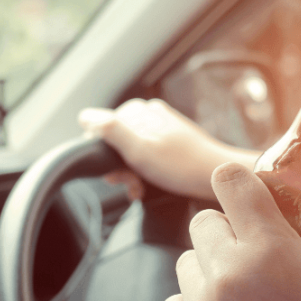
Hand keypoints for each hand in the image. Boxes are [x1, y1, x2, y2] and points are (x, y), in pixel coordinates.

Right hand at [79, 99, 251, 199]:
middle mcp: (146, 115)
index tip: (114, 171)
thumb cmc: (180, 165)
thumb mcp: (138, 148)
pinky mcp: (168, 144)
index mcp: (135, 112)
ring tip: (140, 188)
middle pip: (113, 142)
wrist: (216, 175)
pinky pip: (144, 158)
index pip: (97, 129)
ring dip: (129, 174)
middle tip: (131, 183)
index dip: (101, 153)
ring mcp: (158, 129)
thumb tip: (85, 117)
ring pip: (128, 153)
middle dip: (117, 167)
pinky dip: (142, 174)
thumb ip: (110, 129)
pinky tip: (147, 187)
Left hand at [161, 163, 300, 300]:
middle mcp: (228, 274)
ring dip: (209, 269)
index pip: (230, 181)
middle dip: (226, 230)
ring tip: (241, 296)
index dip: (236, 182)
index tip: (239, 190)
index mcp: (271, 250)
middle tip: (251, 255)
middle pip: (202, 221)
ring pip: (187, 261)